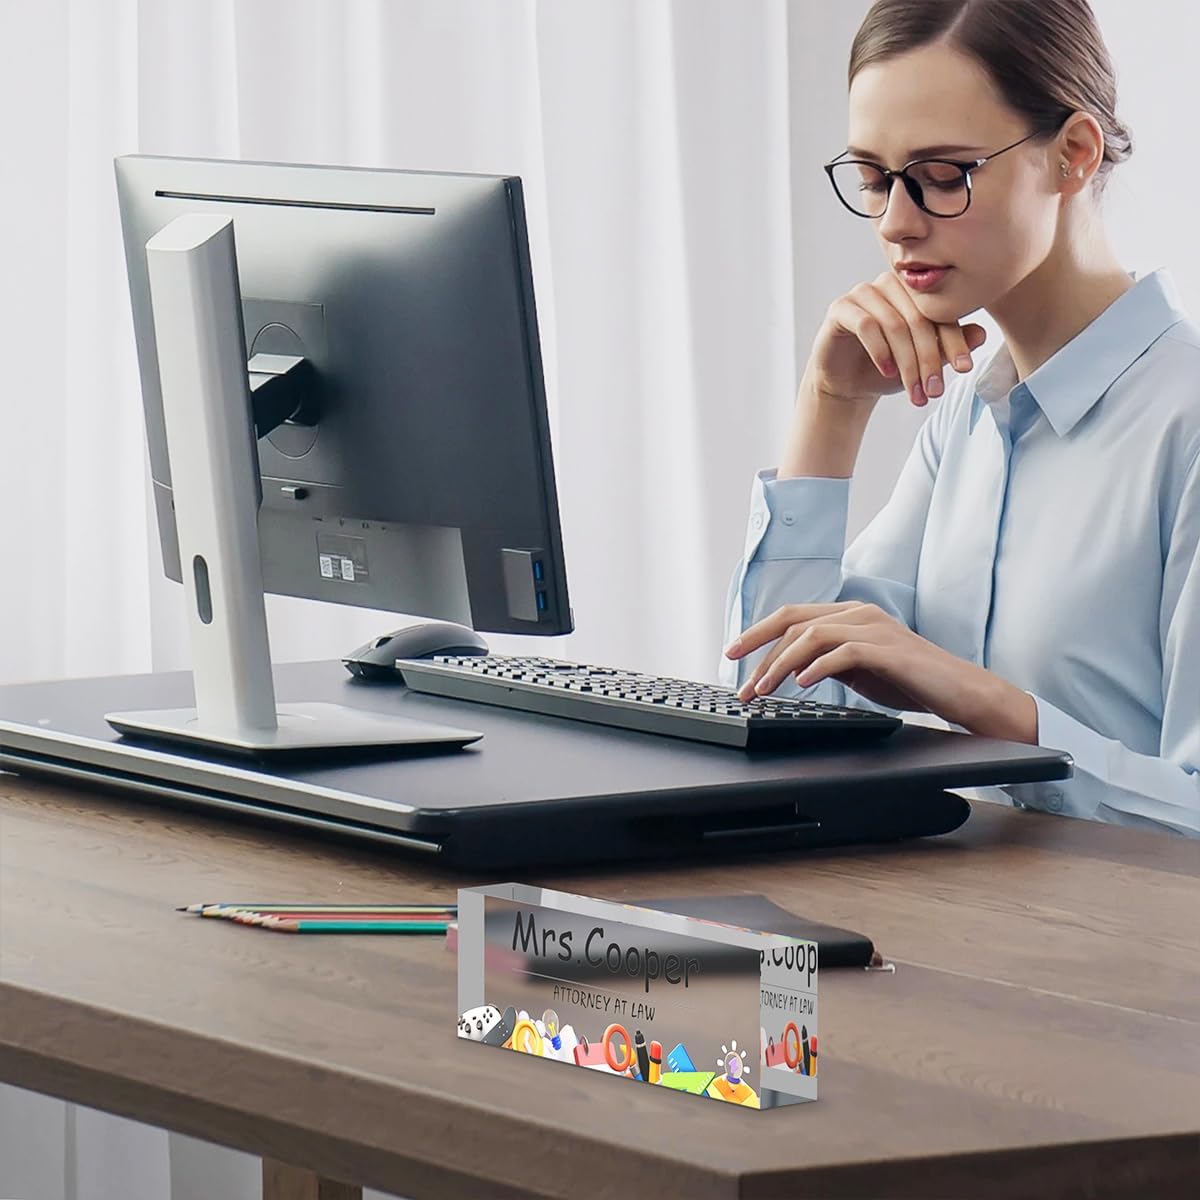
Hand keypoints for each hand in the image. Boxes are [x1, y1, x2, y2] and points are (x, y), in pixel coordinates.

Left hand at [723, 601, 1038, 741]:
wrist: (959, 692)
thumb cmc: (911, 680)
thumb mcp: (860, 668)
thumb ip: (829, 659)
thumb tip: (792, 668)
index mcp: (850, 614)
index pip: (792, 616)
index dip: (758, 633)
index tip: (732, 655)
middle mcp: (859, 613)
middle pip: (794, 620)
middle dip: (759, 648)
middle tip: (739, 678)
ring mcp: (874, 628)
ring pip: (812, 635)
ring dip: (781, 664)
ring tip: (765, 689)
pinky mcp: (888, 649)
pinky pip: (842, 652)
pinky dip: (817, 667)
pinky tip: (802, 684)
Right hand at [807, 271, 987, 407]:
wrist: (848, 384)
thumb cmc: (887, 368)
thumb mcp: (923, 361)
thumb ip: (948, 345)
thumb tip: (981, 334)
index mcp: (915, 291)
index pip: (940, 312)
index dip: (955, 341)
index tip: (964, 369)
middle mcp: (890, 284)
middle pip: (918, 319)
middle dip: (929, 359)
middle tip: (934, 391)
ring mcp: (863, 293)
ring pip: (894, 324)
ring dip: (906, 362)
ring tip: (913, 391)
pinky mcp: (841, 308)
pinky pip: (866, 325)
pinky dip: (880, 351)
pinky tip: (887, 371)